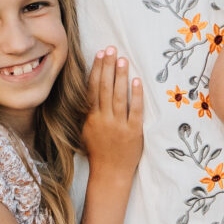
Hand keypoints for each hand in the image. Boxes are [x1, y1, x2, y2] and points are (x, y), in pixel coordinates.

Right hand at [82, 47, 143, 181]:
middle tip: (111, 49)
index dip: (96, 70)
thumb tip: (90, 89)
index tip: (100, 54)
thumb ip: (88, 111)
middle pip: (105, 88)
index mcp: (91, 118)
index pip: (93, 89)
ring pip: (118, 96)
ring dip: (120, 76)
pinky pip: (135, 110)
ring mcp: (118, 126)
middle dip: (108, 67)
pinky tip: (137, 81)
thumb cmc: (98, 152)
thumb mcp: (87, 130)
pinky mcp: (133, 132)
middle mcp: (103, 119)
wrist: (109, 174)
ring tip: (122, 59)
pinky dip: (136, 95)